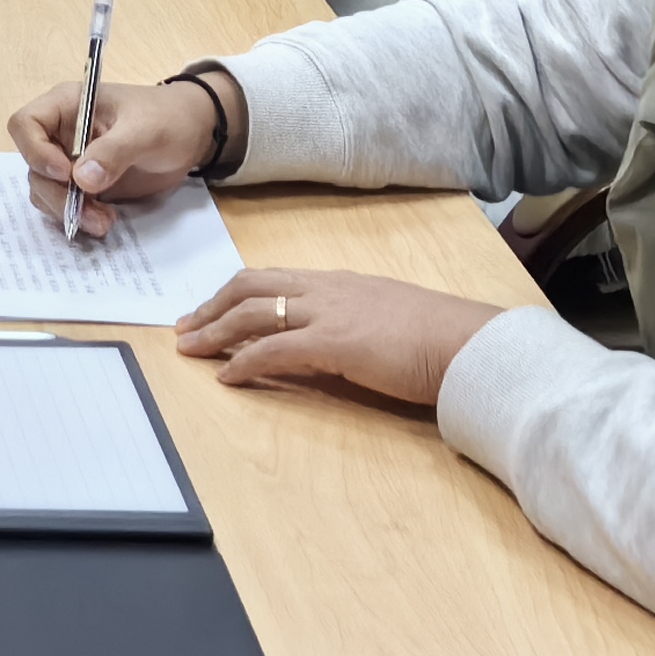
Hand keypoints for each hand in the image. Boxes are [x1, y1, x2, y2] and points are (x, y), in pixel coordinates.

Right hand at [8, 77, 228, 227]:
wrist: (194, 134)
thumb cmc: (168, 118)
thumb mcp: (145, 130)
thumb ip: (113, 152)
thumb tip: (81, 179)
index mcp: (68, 106)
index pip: (25, 124)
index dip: (35, 151)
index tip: (64, 172)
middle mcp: (61, 134)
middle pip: (33, 166)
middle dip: (56, 194)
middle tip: (87, 212)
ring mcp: (71, 160)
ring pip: (46, 190)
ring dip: (67, 211)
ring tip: (103, 222)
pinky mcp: (86, 184)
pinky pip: (66, 204)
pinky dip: (79, 217)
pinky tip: (106, 221)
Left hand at [175, 266, 505, 409]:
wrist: (469, 343)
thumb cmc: (441, 338)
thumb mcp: (390, 321)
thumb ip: (359, 324)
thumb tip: (341, 343)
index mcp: (341, 283)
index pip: (275, 279)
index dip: (237, 293)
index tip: (212, 308)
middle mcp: (327, 289)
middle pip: (251, 286)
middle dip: (212, 305)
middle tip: (185, 327)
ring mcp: (329, 313)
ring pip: (254, 312)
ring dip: (215, 331)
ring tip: (190, 349)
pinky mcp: (334, 343)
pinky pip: (274, 349)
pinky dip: (244, 361)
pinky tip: (228, 376)